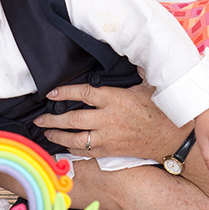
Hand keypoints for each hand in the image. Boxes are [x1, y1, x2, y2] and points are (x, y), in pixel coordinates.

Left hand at [34, 81, 181, 159]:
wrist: (169, 137)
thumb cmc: (158, 111)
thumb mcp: (145, 87)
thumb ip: (130, 76)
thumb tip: (129, 57)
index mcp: (115, 99)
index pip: (83, 93)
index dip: (64, 92)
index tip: (51, 93)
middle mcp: (108, 119)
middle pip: (72, 119)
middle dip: (52, 119)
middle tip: (39, 119)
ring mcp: (107, 137)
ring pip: (75, 138)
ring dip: (57, 136)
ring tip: (46, 133)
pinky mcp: (109, 151)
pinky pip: (85, 152)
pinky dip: (71, 149)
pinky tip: (63, 146)